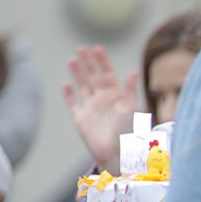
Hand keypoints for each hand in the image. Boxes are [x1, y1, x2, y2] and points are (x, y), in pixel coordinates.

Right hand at [64, 46, 138, 172]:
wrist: (117, 152)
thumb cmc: (129, 132)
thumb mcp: (132, 109)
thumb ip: (131, 90)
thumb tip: (134, 71)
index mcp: (116, 96)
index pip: (108, 74)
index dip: (102, 61)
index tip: (97, 48)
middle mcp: (103, 100)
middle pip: (94, 77)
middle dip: (88, 63)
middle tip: (82, 48)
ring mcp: (91, 108)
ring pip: (83, 86)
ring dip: (78, 73)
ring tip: (73, 59)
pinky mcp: (81, 118)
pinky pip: (73, 103)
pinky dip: (69, 94)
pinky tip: (66, 83)